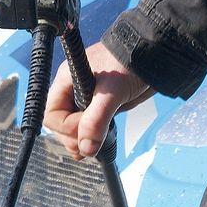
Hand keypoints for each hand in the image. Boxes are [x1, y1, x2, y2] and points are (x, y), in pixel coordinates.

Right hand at [46, 39, 151, 159]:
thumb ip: (96, 119)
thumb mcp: (111, 92)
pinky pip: (89, 126)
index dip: (66, 127)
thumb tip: (86, 148)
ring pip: (74, 127)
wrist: (154, 57)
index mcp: (67, 81)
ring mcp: (87, 99)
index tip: (86, 130)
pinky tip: (96, 147)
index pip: (52, 114)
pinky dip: (91, 137)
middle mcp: (73, 91)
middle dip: (72, 138)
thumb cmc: (129, 65)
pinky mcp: (101, 106)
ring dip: (81, 141)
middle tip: (89, 147)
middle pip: (60, 124)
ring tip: (92, 149)